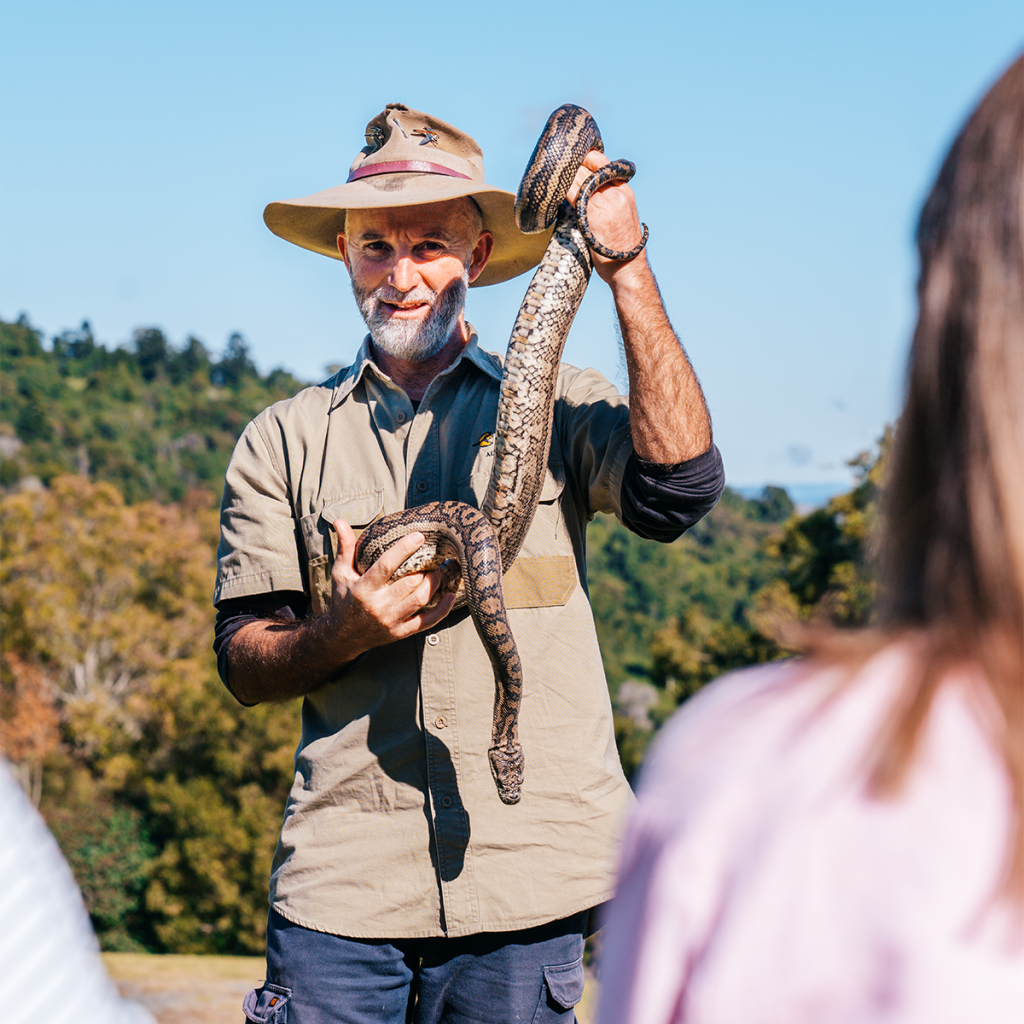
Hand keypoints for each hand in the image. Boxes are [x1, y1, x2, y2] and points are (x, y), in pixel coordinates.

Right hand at [322, 520, 455, 661]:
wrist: (341, 637)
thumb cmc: (343, 600)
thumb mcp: (340, 573)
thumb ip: (344, 547)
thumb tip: (340, 521)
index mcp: (363, 588)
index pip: (386, 566)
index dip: (404, 549)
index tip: (419, 536)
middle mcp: (378, 606)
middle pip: (409, 583)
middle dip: (425, 568)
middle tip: (435, 555)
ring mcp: (391, 621)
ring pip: (420, 599)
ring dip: (435, 583)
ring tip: (441, 569)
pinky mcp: (400, 632)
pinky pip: (426, 622)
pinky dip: (442, 609)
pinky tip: (451, 595)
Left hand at [565, 150, 648, 284]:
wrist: (628, 267)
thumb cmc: (621, 246)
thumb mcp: (622, 215)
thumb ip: (607, 199)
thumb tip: (587, 193)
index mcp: (624, 190)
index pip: (602, 162)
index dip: (584, 158)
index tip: (571, 159)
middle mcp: (616, 193)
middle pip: (588, 168)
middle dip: (570, 165)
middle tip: (554, 165)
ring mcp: (604, 203)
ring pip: (579, 178)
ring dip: (563, 175)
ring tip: (550, 174)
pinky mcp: (592, 215)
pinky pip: (573, 194)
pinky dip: (561, 189)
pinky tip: (552, 188)